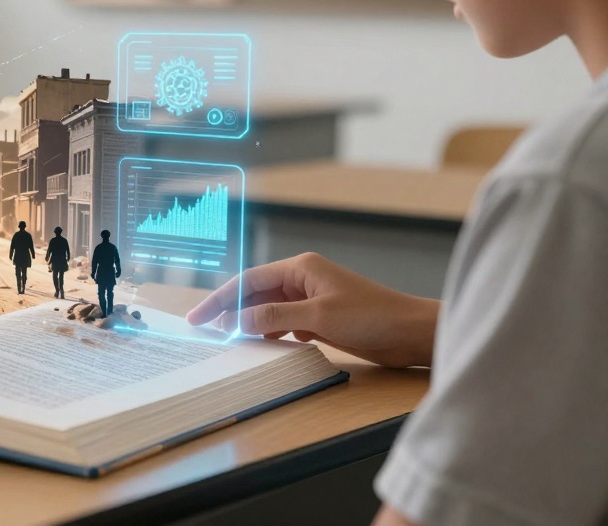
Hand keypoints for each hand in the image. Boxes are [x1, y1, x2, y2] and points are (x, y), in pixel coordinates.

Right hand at [186, 253, 437, 367]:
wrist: (412, 333)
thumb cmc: (372, 316)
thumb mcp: (318, 317)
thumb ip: (275, 317)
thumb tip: (237, 320)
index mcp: (300, 268)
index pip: (249, 281)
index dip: (221, 299)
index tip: (199, 317)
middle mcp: (302, 280)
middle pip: (255, 295)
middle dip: (230, 311)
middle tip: (205, 331)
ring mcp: (312, 299)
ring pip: (269, 310)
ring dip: (250, 324)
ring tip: (228, 340)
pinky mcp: (321, 318)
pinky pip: (285, 323)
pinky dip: (271, 333)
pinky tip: (262, 344)